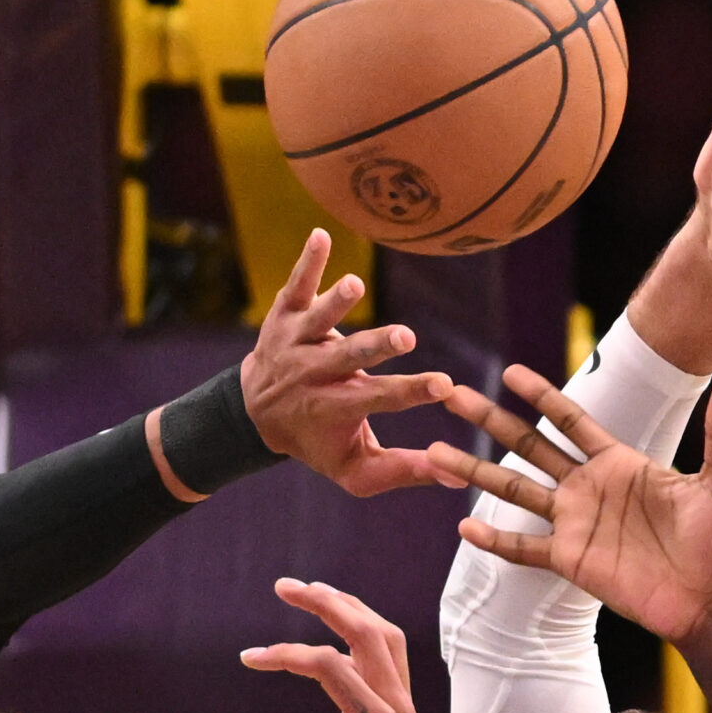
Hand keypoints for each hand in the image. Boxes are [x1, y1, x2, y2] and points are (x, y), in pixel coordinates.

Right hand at [239, 578, 430, 712]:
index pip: (329, 667)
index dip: (286, 655)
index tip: (249, 659)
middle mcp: (398, 709)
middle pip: (368, 632)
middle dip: (325, 603)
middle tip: (284, 586)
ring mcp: (405, 707)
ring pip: (386, 637)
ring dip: (350, 608)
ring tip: (312, 592)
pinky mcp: (404, 712)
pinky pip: (390, 654)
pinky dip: (364, 630)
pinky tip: (339, 625)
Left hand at [242, 230, 455, 495]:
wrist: (255, 412)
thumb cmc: (319, 440)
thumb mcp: (355, 469)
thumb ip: (404, 471)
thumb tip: (457, 476)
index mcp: (335, 408)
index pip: (377, 400)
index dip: (410, 393)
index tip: (444, 385)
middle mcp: (314, 374)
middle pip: (348, 358)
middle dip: (376, 347)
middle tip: (405, 338)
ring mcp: (298, 341)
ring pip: (317, 320)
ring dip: (336, 303)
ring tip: (355, 284)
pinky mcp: (286, 313)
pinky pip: (296, 286)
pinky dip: (307, 262)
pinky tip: (321, 236)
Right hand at [425, 365, 711, 644]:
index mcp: (619, 462)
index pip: (571, 419)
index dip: (541, 394)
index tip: (508, 371)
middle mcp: (588, 488)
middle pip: (528, 445)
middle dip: (490, 420)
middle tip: (452, 394)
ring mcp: (574, 524)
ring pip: (513, 490)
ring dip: (474, 471)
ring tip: (434, 451)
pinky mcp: (570, 560)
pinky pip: (523, 547)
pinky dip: (494, 539)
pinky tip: (463, 524)